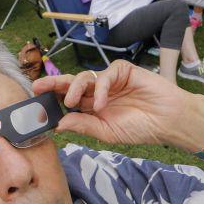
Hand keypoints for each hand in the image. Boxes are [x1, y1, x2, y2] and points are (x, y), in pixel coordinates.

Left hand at [33, 60, 203, 151]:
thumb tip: (58, 124)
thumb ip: (84, 126)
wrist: (168, 120)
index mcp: (92, 107)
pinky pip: (106, 76)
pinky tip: (101, 104)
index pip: (67, 100)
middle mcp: (98, 92)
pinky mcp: (123, 71)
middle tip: (37, 87)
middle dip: (53, 84)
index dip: (52, 99)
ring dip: (75, 88)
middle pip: (71, 84)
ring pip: (85, 77)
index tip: (35, 103)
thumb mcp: (108, 132)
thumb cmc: (141, 128)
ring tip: (71, 102)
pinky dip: (101, 89)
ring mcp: (110, 80)